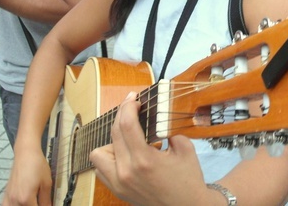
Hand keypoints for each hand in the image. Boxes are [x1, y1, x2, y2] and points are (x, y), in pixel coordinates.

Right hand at [2, 148, 51, 205]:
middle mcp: (15, 200)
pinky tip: (18, 204)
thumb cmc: (37, 165)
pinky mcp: (6, 194)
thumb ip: (46, 199)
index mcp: (26, 198)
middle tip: (40, 202)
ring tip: (31, 202)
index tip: (47, 204)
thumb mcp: (46, 182)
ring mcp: (9, 197)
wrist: (26, 153)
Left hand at [90, 93, 207, 205]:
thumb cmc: (188, 180)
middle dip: (122, 115)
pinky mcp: (118, 191)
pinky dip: (109, 158)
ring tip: (128, 138)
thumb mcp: (185, 148)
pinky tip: (125, 153)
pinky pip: (101, 169)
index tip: (134, 98)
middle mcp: (127, 172)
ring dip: (112, 140)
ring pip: (99, 153)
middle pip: (114, 133)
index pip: (127, 125)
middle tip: (132, 107)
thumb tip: (158, 113)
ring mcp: (119, 183)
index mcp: (144, 160)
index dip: (128, 106)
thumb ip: (169, 128)